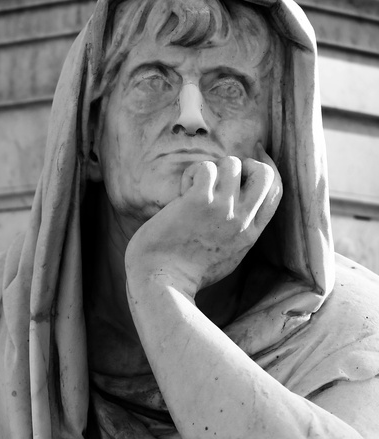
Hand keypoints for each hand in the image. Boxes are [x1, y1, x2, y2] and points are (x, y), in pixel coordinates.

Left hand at [125, 144, 282, 297]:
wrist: (162, 282)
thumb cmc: (185, 272)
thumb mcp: (226, 257)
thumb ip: (237, 233)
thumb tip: (239, 207)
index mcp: (250, 234)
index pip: (276, 191)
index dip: (267, 168)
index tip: (256, 156)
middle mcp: (242, 220)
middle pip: (263, 173)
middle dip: (245, 164)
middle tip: (221, 176)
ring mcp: (222, 210)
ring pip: (231, 163)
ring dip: (212, 169)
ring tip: (194, 188)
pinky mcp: (199, 201)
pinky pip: (205, 168)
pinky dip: (192, 174)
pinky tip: (181, 193)